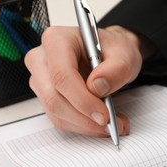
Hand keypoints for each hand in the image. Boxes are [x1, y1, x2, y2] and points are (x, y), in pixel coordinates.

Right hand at [25, 25, 152, 136]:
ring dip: (86, 125)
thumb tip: (97, 87)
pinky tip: (102, 123)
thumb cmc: (113, 50)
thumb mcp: (125, 54)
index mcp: (57, 40)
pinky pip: (61, 118)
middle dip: (85, 117)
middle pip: (54, 97)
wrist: (110, 54)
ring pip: (56, 112)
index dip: (82, 100)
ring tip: (114, 124)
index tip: (104, 115)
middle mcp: (42, 59)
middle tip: (112, 124)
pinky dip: (83, 126)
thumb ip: (116, 69)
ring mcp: (41, 79)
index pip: (62, 75)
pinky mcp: (47, 97)